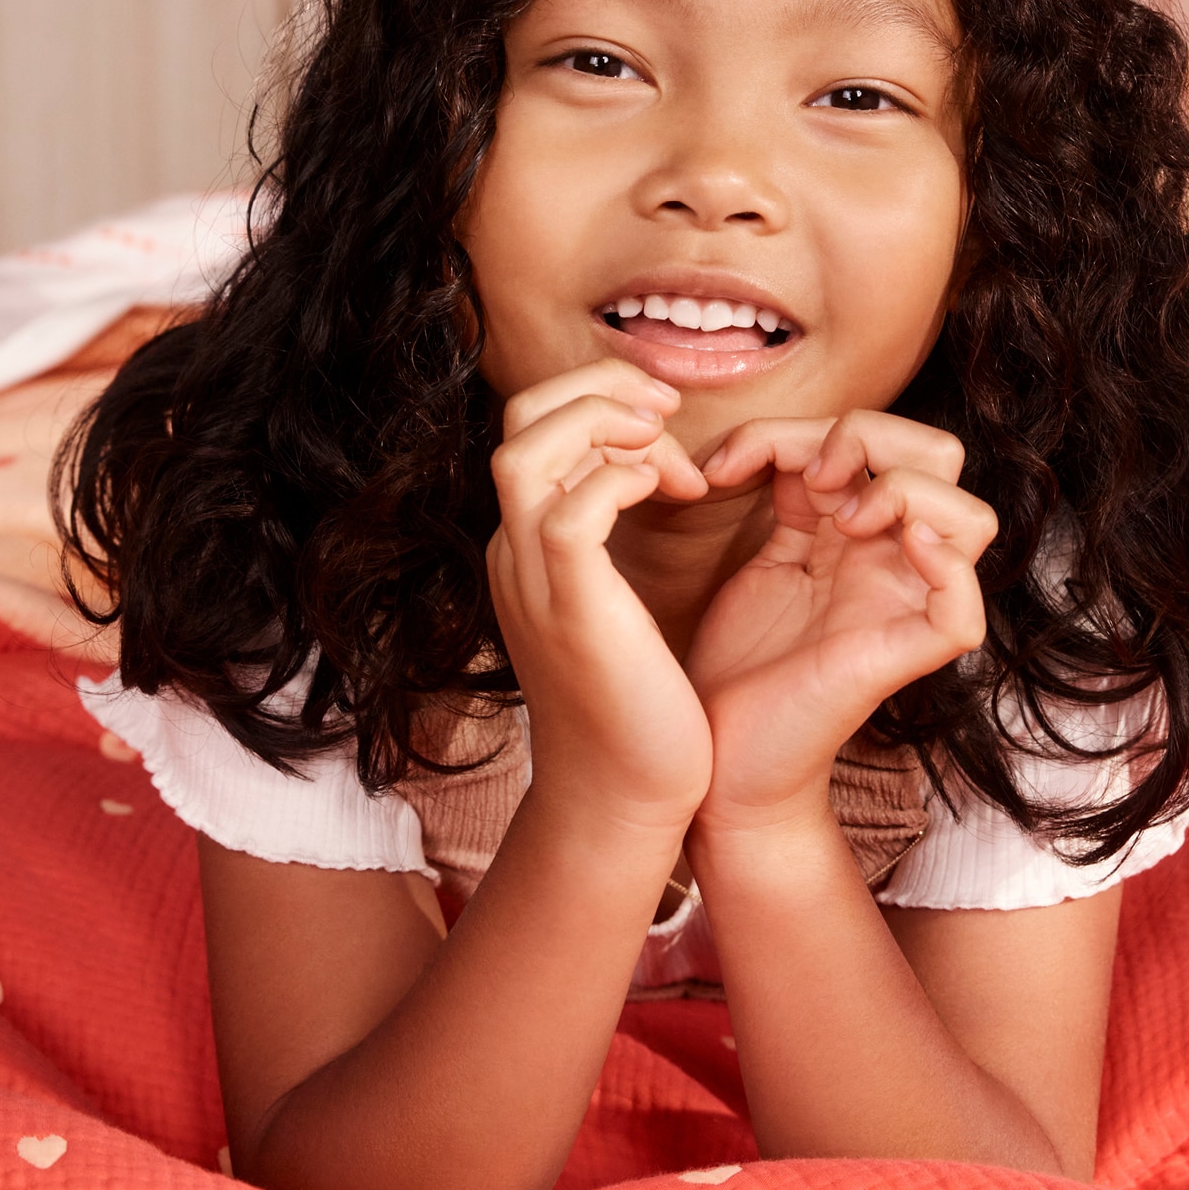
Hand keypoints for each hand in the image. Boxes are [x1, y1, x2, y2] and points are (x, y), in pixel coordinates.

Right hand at [488, 360, 713, 827]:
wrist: (619, 802)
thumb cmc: (635, 711)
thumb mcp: (613, 607)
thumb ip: (611, 542)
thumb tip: (646, 474)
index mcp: (524, 547)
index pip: (530, 427)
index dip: (597, 399)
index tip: (663, 424)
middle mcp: (513, 552)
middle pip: (519, 418)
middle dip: (598, 387)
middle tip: (665, 410)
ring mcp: (531, 579)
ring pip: (529, 449)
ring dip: (607, 422)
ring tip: (667, 446)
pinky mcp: (569, 607)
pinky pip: (573, 509)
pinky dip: (621, 478)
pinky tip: (675, 494)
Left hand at [686, 411, 995, 826]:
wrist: (718, 757)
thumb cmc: (739, 662)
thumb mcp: (763, 553)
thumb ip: (788, 491)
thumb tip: (793, 442)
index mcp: (857, 533)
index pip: (877, 439)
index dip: (800, 428)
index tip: (725, 465)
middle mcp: (892, 562)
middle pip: (941, 458)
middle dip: (874, 437)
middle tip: (811, 475)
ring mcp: (903, 608)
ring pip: (974, 519)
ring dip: (907, 492)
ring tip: (843, 517)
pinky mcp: (901, 660)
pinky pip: (962, 611)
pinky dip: (943, 566)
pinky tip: (889, 545)